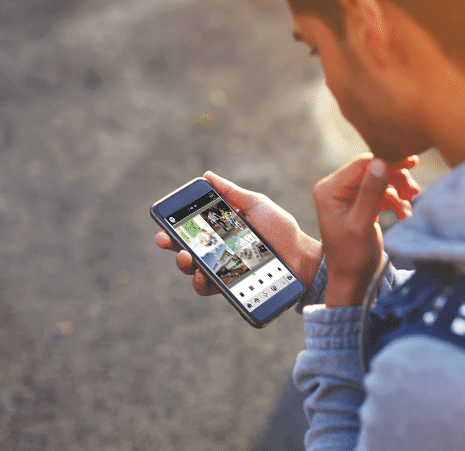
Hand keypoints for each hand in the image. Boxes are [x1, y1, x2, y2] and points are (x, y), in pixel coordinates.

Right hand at [154, 171, 322, 295]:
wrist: (301, 255)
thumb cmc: (280, 228)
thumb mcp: (256, 204)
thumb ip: (232, 193)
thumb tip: (206, 175)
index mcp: (222, 231)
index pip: (192, 230)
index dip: (174, 229)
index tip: (163, 226)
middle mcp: (219, 251)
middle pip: (187, 250)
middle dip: (174, 247)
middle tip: (169, 242)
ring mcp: (225, 269)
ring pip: (194, 271)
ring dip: (184, 265)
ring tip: (188, 259)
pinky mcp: (233, 286)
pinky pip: (210, 288)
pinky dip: (202, 284)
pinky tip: (202, 276)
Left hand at [313, 154, 419, 306]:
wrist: (351, 279)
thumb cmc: (351, 257)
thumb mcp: (361, 225)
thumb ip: (370, 194)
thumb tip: (381, 163)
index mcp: (329, 189)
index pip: (362, 164)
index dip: (387, 161)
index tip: (411, 163)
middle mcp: (335, 188)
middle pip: (372, 169)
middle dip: (395, 177)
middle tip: (414, 188)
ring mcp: (348, 195)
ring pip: (379, 179)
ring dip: (398, 189)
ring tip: (411, 200)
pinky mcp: (359, 203)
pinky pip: (381, 192)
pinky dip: (395, 200)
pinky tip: (404, 212)